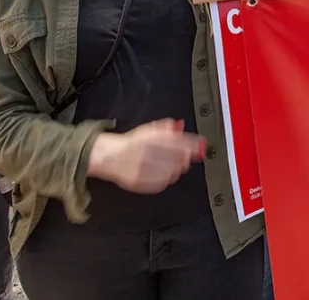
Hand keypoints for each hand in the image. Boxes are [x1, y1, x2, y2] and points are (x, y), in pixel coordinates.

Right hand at [88, 119, 204, 193]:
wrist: (108, 156)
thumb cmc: (130, 144)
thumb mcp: (147, 130)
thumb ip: (164, 128)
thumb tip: (179, 126)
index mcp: (147, 138)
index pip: (176, 140)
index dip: (191, 143)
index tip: (200, 145)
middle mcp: (145, 153)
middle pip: (175, 157)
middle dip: (186, 157)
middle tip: (189, 157)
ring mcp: (141, 169)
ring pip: (170, 171)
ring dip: (178, 168)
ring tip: (178, 165)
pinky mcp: (138, 182)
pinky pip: (160, 183)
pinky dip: (167, 179)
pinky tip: (168, 174)